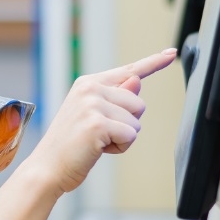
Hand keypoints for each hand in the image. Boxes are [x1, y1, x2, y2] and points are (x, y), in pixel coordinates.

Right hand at [31, 50, 175, 193]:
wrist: (48, 167)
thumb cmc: (71, 145)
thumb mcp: (94, 116)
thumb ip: (116, 99)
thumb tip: (136, 81)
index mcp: (88, 83)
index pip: (128, 70)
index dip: (153, 62)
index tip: (171, 52)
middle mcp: (90, 88)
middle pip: (138, 103)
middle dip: (127, 124)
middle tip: (99, 135)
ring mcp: (93, 104)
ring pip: (136, 121)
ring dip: (122, 137)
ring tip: (96, 142)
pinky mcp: (98, 123)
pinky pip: (130, 135)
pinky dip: (120, 147)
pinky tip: (98, 149)